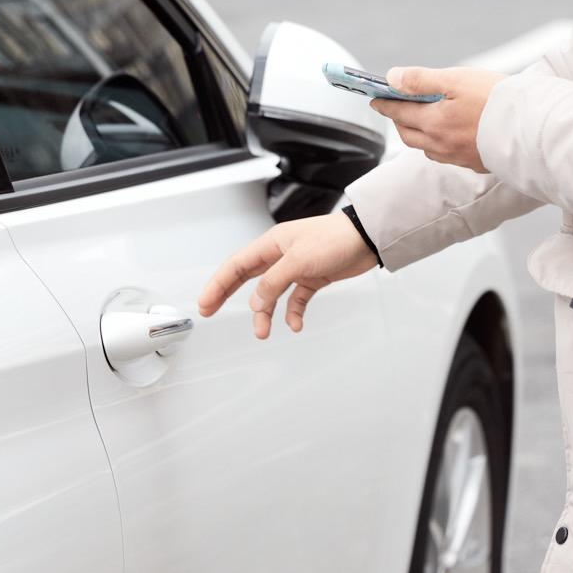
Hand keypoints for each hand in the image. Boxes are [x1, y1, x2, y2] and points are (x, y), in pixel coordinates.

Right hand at [196, 210, 378, 338]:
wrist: (367, 239)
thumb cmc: (334, 239)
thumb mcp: (298, 261)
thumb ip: (274, 283)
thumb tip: (256, 303)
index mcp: (272, 244)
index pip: (236, 265)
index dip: (218, 284)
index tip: (205, 302)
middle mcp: (280, 255)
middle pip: (247, 278)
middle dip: (228, 295)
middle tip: (210, 312)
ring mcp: (296, 267)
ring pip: (271, 294)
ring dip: (266, 313)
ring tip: (263, 332)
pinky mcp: (313, 277)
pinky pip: (295, 299)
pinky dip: (293, 312)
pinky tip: (295, 324)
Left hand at [368, 65, 504, 171]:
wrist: (531, 127)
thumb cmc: (496, 100)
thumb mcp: (456, 80)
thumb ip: (421, 80)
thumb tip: (392, 79)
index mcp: (434, 123)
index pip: (400, 112)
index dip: (385, 104)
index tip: (376, 99)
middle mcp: (441, 144)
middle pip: (409, 134)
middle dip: (399, 121)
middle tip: (395, 109)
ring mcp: (457, 157)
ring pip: (427, 148)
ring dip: (417, 134)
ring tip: (419, 122)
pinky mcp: (474, 163)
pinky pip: (446, 156)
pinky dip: (438, 145)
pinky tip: (447, 137)